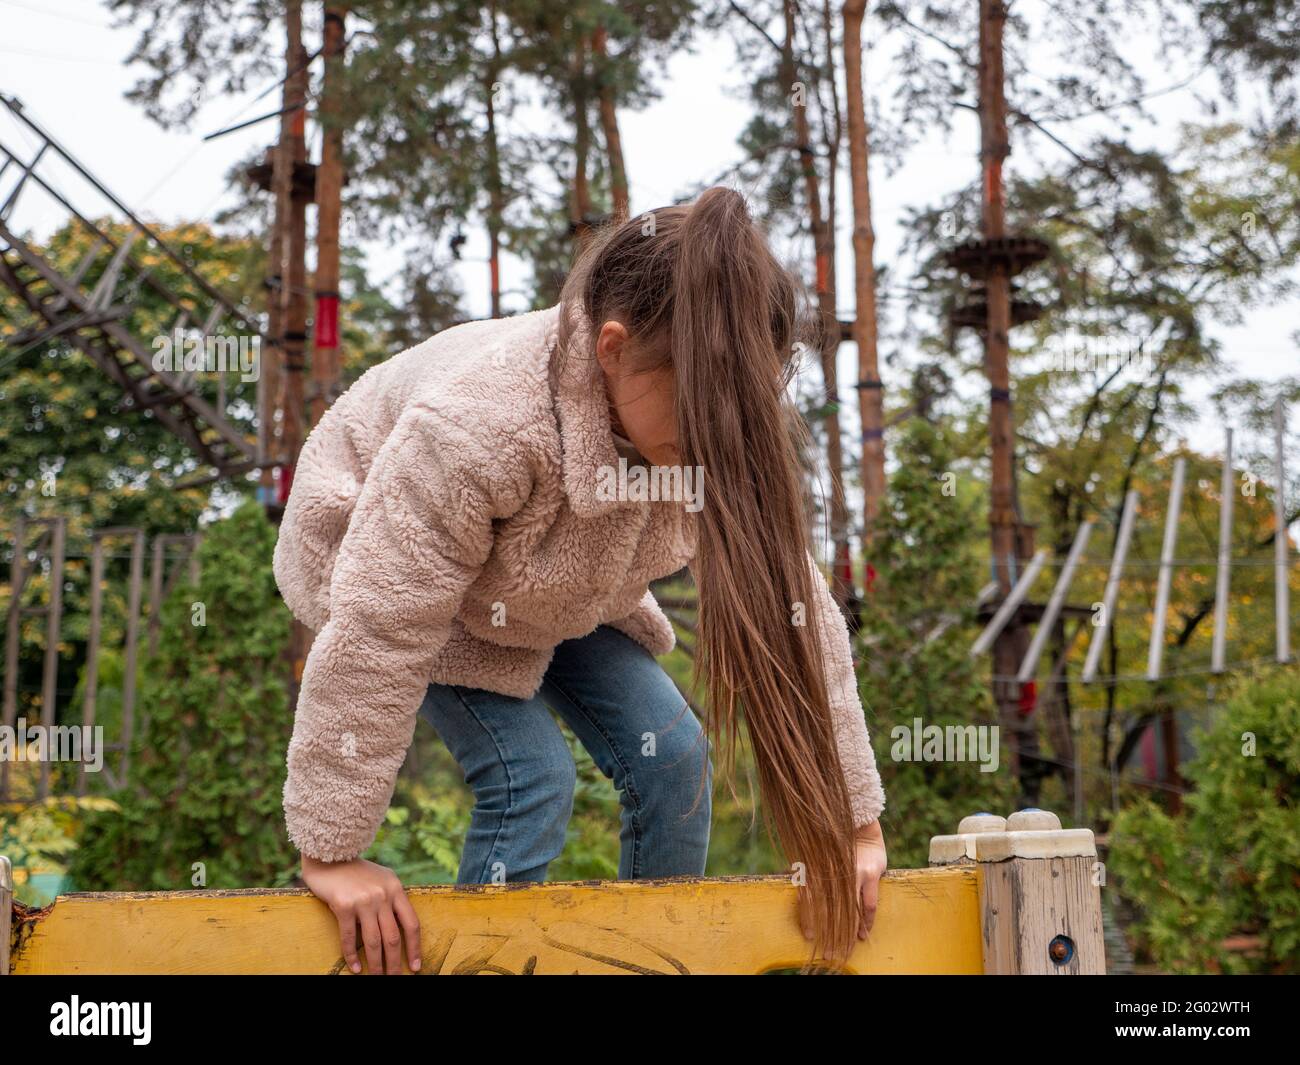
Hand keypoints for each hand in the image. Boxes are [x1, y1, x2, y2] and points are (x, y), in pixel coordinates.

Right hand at [301, 855, 421, 974]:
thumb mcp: (382, 878)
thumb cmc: (357, 871)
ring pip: (374, 941)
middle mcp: (382, 895)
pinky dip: (352, 956)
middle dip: (395, 962)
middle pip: (393, 937)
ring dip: (376, 964)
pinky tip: (355, 968)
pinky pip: (349, 938)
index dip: (415, 947)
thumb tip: (402, 925)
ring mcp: (364, 901)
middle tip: (395, 978)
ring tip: (377, 978)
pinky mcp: (344, 906)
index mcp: (396, 888)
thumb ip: (392, 898)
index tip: (415, 966)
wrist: (330, 857)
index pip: (411, 923)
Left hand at [798, 819, 887, 947]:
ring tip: (845, 950)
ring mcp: (853, 874)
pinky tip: (863, 933)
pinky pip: (869, 903)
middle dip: (829, 934)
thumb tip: (790, 877)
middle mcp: (834, 873)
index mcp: (818, 867)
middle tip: (828, 954)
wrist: (859, 824)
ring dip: (848, 933)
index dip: (809, 918)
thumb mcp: (815, 851)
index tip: (809, 936)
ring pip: (850, 911)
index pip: (810, 898)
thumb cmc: (834, 841)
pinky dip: (866, 920)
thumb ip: (806, 868)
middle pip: (830, 910)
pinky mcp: (870, 874)